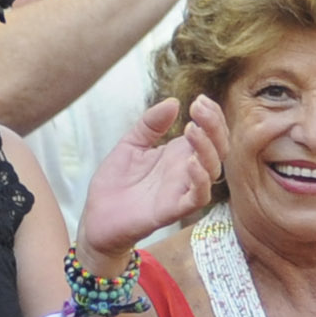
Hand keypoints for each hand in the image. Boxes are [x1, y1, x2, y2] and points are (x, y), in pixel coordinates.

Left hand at [77, 95, 224, 260]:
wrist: (97, 216)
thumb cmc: (116, 183)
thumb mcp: (131, 143)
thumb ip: (150, 124)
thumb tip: (173, 102)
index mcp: (178, 154)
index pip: (210, 133)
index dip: (212, 116)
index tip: (200, 100)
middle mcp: (185, 171)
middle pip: (218, 148)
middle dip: (215, 126)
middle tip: (199, 107)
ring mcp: (181, 190)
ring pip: (212, 171)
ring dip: (208, 149)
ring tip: (192, 129)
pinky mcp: (172, 210)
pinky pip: (197, 198)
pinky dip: (200, 181)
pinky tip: (191, 162)